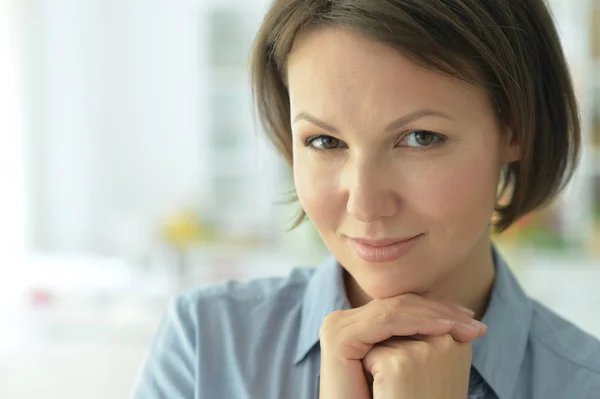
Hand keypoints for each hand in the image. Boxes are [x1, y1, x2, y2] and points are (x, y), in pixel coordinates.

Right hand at [318, 293, 485, 398]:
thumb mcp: (403, 363)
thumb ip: (412, 337)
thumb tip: (454, 316)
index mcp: (353, 323)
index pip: (398, 305)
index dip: (434, 307)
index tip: (469, 317)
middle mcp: (340, 320)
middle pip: (397, 304)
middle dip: (439, 308)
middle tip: (473, 319)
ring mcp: (337, 326)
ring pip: (394, 309)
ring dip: (434, 313)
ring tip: (466, 323)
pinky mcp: (339, 337)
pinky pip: (386, 321)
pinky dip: (418, 321)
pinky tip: (445, 327)